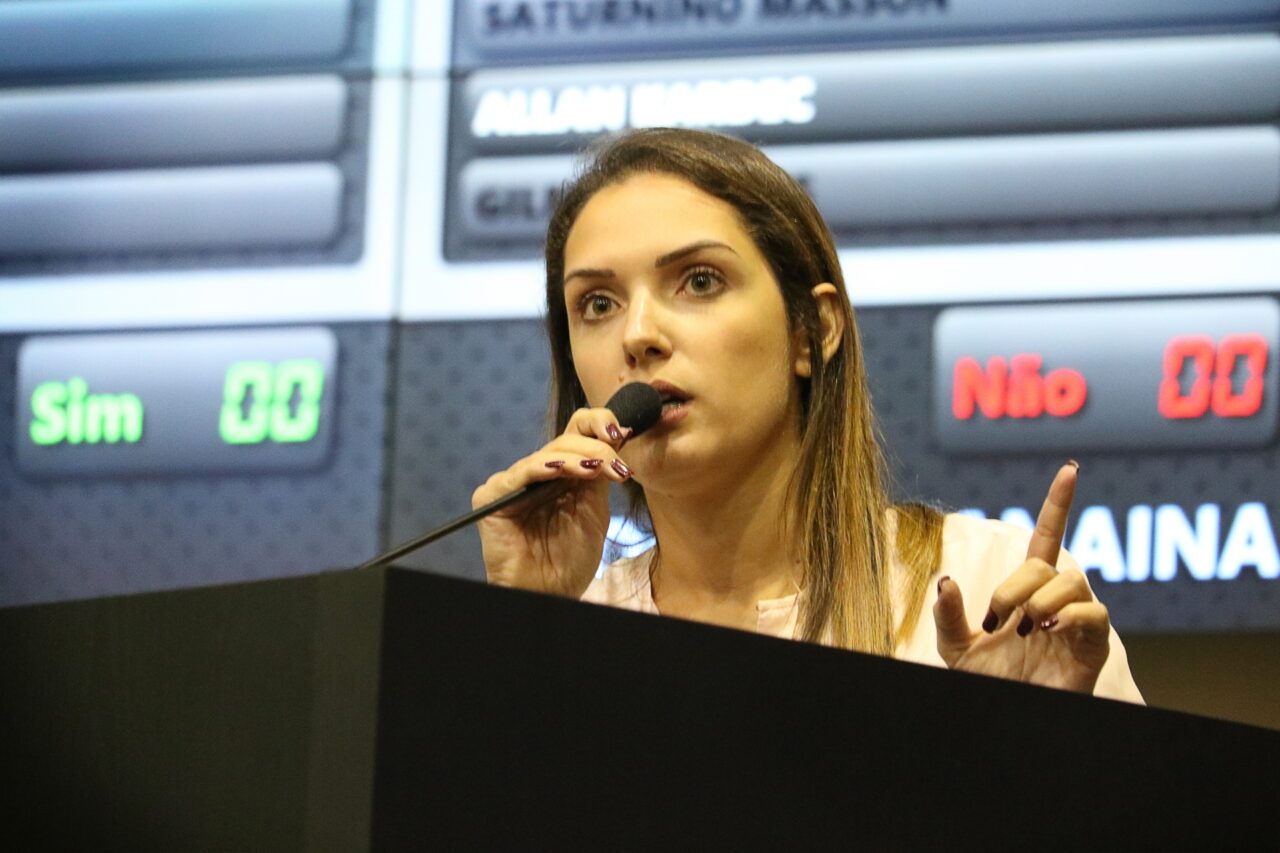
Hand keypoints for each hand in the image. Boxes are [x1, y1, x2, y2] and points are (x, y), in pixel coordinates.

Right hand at [475, 407, 633, 598]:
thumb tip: (621, 433)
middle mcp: (538, 472)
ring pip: (548, 454)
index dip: (600, 424)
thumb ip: (602, 473)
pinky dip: (542, 469)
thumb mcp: (594, 509)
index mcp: (563, 472)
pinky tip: (560, 472)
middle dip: (598, 450)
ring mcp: (514, 482)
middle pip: (566, 440)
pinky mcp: (493, 496)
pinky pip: (520, 473)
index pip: (578, 431)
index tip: (625, 433)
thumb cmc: (570, 560)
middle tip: (619, 469)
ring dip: (578, 458)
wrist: (549, 594)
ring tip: (599, 469)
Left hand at [932, 463, 1110, 693]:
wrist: (1005, 715)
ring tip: (1026, 627)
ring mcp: (1077, 624)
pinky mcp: (1093, 649)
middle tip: (997, 618)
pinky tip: (1049, 628)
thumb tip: (945, 580)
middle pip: (1048, 564)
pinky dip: (1072, 615)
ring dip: (1043, 598)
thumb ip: (948, 614)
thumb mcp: (954, 646)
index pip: (1046, 538)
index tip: (1070, 469)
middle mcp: (1055, 601)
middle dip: (1017, 584)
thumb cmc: (988, 682)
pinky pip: (1096, 614)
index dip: (1058, 504)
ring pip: (1075, 582)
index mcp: (1027, 593)